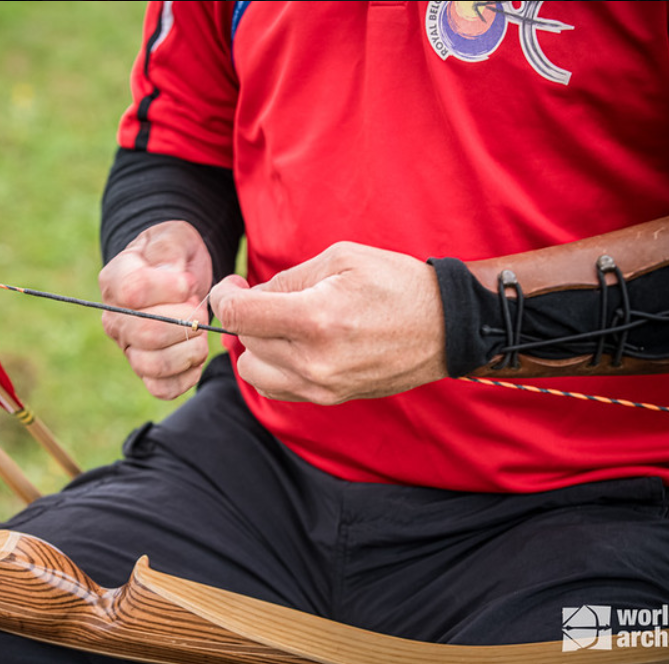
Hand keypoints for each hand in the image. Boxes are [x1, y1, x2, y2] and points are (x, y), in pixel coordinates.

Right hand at [99, 220, 212, 398]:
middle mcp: (115, 319)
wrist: (178, 275)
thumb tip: (174, 280)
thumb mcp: (173, 236)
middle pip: (146, 333)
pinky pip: (162, 388)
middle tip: (197, 308)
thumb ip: (169, 250)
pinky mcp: (147, 371)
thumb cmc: (174, 255)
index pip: (134, 293)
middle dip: (185, 321)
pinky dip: (186, 377)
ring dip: (189, 350)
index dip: (169, 289)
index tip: (188, 282)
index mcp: (114, 281)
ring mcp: (129, 348)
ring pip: (153, 365)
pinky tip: (196, 355)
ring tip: (199, 331)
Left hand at [210, 242, 447, 403]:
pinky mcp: (329, 399)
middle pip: (245, 342)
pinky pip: (276, 389)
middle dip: (247, 317)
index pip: (239, 316)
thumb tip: (252, 295)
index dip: (224, 297)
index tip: (232, 287)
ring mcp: (321, 386)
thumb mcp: (341, 259)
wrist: (444, 327)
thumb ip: (288, 278)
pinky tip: (291, 347)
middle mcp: (313, 361)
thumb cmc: (396, 284)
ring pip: (253, 372)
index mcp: (315, 319)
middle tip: (264, 298)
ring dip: (256, 346)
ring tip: (278, 326)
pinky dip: (273, 367)